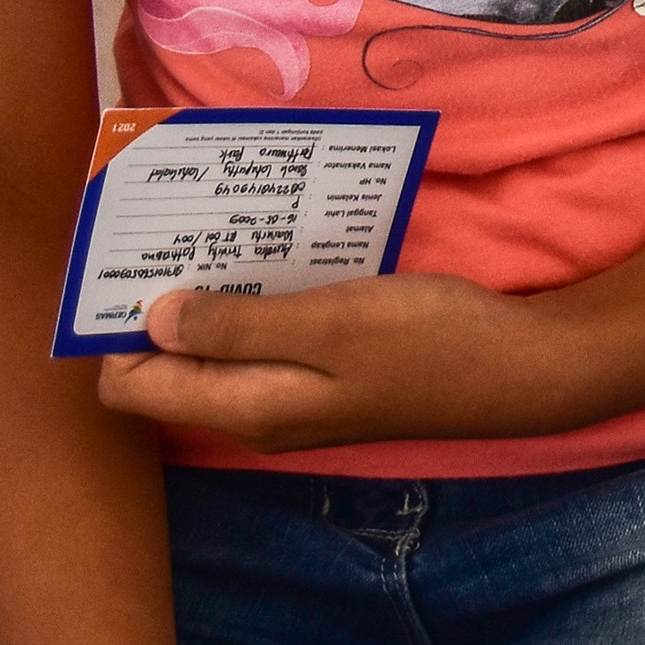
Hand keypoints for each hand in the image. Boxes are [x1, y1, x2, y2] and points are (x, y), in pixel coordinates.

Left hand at [93, 270, 603, 451]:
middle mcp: (258, 413)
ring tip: (224, 232)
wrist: (525, 369)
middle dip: (161, 303)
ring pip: (219, 350)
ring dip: (214, 296)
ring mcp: (296, 398)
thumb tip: (152, 320)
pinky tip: (281, 257)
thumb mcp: (331, 323)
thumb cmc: (430, 342)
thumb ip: (238, 326)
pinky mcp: (330, 377)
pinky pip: (265, 341)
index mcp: (247, 408)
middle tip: (180, 230)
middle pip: (170, 367)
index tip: (134, 258)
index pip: (133, 385)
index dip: (118, 326)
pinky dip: (259, 301)